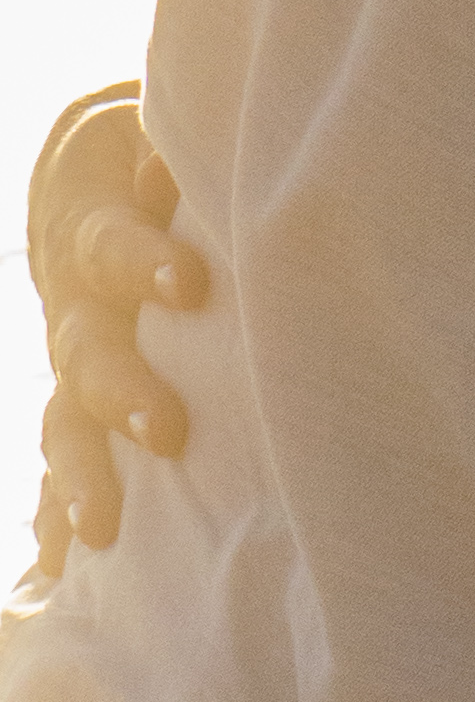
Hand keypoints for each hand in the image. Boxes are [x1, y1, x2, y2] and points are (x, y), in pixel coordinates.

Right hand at [30, 98, 202, 576]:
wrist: (90, 181)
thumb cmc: (157, 155)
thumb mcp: (162, 136)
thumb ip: (176, 153)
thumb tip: (178, 156)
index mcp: (96, 231)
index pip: (112, 245)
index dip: (144, 261)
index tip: (187, 282)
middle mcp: (76, 305)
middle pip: (86, 352)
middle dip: (123, 393)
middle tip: (166, 431)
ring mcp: (71, 359)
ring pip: (65, 420)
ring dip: (81, 474)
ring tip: (101, 531)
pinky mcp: (78, 400)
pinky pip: (62, 459)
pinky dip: (60, 510)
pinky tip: (64, 565)